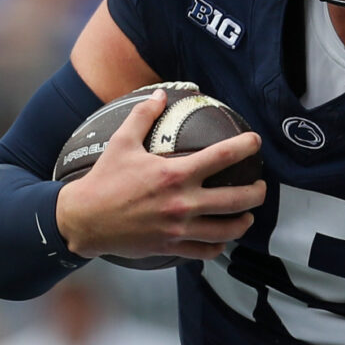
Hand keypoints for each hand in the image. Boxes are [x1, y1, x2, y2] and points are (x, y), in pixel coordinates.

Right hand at [53, 92, 265, 262]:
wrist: (83, 220)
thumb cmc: (103, 180)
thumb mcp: (121, 142)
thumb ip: (143, 115)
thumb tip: (159, 93)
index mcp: (174, 174)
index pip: (222, 156)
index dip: (245, 147)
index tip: (256, 142)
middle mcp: (182, 203)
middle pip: (236, 200)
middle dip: (256, 193)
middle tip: (261, 187)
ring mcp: (179, 228)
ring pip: (227, 229)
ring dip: (243, 222)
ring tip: (248, 215)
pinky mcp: (171, 247)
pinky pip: (206, 251)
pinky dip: (219, 246)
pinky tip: (222, 238)